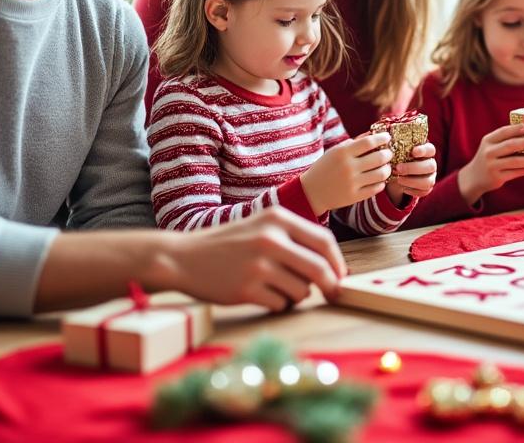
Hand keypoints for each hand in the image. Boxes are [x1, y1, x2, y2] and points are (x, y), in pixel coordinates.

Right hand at [151, 208, 346, 310]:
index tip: (340, 275)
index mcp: (277, 218)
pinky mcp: (246, 290)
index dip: (338, 262)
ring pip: (301, 291)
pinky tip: (261, 295)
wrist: (183, 257)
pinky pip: (280, 304)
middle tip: (332, 294)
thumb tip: (333, 267)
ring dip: (297, 295)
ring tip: (277, 288)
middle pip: (319, 269)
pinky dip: (278, 305)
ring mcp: (258, 265)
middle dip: (331, 285)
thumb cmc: (229, 245)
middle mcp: (269, 239)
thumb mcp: (261, 227)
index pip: (324, 241)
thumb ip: (294, 240)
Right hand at [300, 132, 391, 213]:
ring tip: (385, 167)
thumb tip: (374, 135)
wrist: (311, 191)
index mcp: (342, 153)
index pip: (369, 142)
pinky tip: (378, 179)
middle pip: (379, 157)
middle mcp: (348, 167)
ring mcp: (352, 183)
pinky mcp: (354, 197)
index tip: (387, 137)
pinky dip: (381, 182)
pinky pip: (376, 188)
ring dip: (387, 169)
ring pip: (381, 174)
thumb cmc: (325, 167)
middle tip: (388, 153)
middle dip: (388, 154)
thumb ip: (354, 143)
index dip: (382, 138)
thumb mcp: (335, 152)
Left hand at [385, 141, 436, 205]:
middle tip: (398, 168)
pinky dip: (413, 190)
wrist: (397, 173)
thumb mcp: (394, 149)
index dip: (424, 150)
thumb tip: (380, 135)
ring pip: (429, 181)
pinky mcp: (427, 188)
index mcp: (425, 151)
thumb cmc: (396, 157)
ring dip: (413, 181)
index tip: (413, 151)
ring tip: (398, 179)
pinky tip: (402, 188)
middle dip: (414, 168)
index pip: (430, 149)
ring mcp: (430, 176)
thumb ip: (392, 143)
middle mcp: (430, 163)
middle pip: (431, 166)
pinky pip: (425, 191)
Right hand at [456, 123, 523, 205]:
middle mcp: (488, 152)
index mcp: (488, 141)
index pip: (503, 131)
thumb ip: (505, 139)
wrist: (474, 177)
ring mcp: (492, 166)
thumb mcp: (491, 146)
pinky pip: (513, 173)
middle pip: (510, 145)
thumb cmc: (488, 158)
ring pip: (513, 161)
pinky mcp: (496, 178)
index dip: (517, 128)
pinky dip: (523, 171)